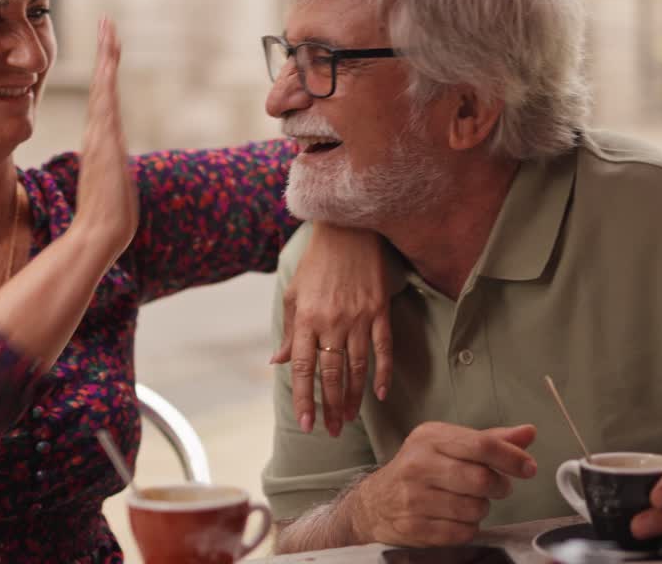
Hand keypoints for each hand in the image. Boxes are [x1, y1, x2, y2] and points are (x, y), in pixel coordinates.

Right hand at [74, 18, 137, 255]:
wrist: (98, 233)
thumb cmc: (104, 218)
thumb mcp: (112, 189)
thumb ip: (111, 176)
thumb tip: (111, 175)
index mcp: (103, 141)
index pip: (105, 98)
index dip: (107, 72)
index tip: (110, 45)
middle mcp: (100, 133)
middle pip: (103, 85)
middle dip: (106, 54)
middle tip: (108, 22)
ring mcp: (101, 136)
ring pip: (104, 88)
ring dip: (106, 58)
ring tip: (109, 30)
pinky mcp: (103, 141)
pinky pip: (105, 103)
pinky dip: (105, 81)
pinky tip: (108, 63)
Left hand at [271, 224, 391, 436]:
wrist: (346, 229)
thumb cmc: (315, 262)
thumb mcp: (293, 294)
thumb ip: (288, 331)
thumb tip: (278, 362)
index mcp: (306, 319)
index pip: (303, 369)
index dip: (305, 399)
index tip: (307, 424)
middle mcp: (331, 322)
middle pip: (332, 375)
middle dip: (331, 407)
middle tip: (332, 431)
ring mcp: (358, 317)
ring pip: (357, 367)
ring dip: (354, 397)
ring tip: (351, 418)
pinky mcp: (379, 310)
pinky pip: (383, 348)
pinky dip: (383, 372)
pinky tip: (380, 394)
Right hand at [347, 422, 537, 546]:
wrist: (375, 502)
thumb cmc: (420, 469)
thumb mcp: (448, 445)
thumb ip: (489, 440)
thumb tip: (528, 433)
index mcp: (429, 437)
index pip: (481, 444)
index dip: (512, 457)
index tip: (528, 468)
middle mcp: (418, 464)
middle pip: (481, 479)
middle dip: (498, 486)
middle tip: (497, 486)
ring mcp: (413, 496)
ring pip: (474, 508)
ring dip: (480, 508)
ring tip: (467, 501)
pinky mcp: (414, 525)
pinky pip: (462, 532)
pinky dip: (468, 528)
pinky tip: (455, 518)